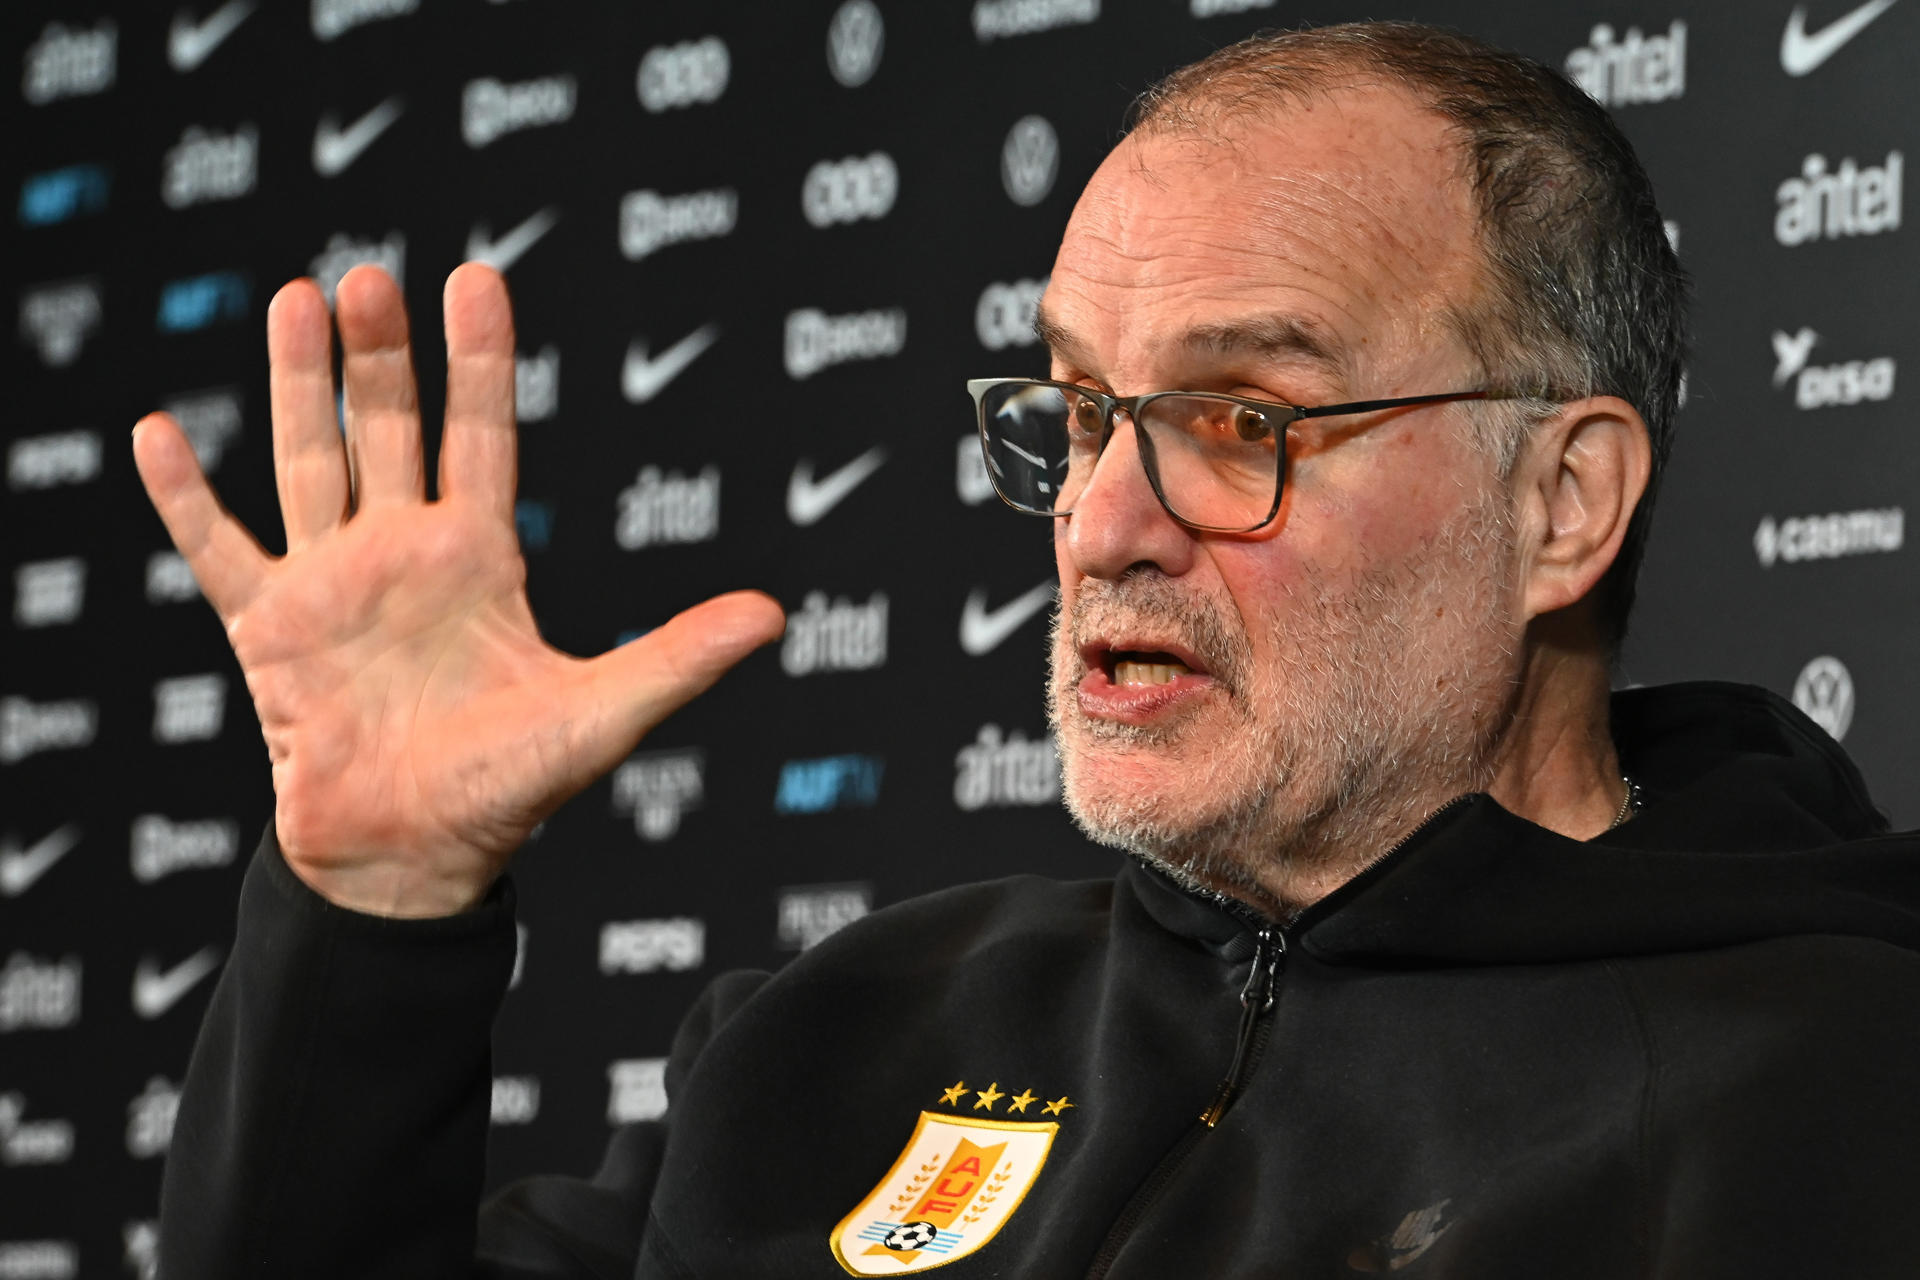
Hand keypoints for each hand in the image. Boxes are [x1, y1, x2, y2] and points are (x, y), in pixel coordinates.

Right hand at [132, 264, 783, 916]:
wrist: (414, 861)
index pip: (482, 435)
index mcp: (481, 559)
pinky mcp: (268, 629)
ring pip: (310, 461)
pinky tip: (158, 433)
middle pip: (389, 428)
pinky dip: (186, 497)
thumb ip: (678, 656)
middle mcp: (404, 553)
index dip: (480, 361)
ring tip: (294, 301)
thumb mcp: (602, 714)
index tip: (476, 278)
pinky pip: (218, 549)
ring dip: (298, 386)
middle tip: (368, 277)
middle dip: (380, 355)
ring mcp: (332, 584)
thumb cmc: (508, 790)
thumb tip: (774, 614)